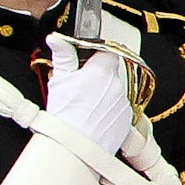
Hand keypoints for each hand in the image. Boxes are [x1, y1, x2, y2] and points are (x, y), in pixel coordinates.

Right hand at [42, 37, 133, 153]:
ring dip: (103, 93)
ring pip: (115, 90)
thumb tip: (57, 39)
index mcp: (101, 71)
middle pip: (111, 72)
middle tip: (81, 86)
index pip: (108, 52)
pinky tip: (93, 116)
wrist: (74, 145)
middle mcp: (117, 85)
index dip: (98, 55)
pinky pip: (119, 108)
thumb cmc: (65, 115)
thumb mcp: (59, 81)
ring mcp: (124, 102)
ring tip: (85, 105)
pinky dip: (109, 109)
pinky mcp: (127, 118)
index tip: (89, 60)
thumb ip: (63, 56)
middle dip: (98, 76)